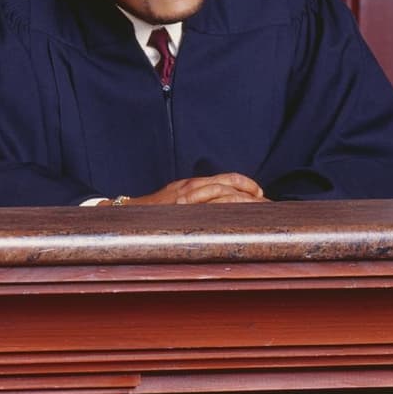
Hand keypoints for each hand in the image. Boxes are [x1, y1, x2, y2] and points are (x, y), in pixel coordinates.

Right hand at [131, 173, 267, 204]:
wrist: (128, 215)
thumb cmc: (151, 213)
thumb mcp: (174, 201)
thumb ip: (194, 202)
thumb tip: (217, 212)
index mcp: (190, 184)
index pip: (224, 178)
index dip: (244, 183)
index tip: (259, 192)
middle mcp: (190, 187)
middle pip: (227, 184)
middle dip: (248, 191)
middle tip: (265, 200)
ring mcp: (185, 197)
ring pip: (221, 192)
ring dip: (242, 199)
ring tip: (258, 207)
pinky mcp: (180, 206)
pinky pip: (208, 203)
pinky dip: (225, 205)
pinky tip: (236, 214)